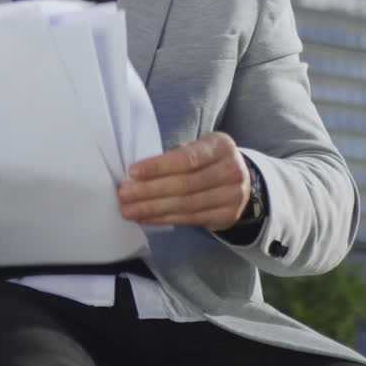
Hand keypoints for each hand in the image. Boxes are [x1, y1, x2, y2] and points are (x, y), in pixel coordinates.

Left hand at [117, 132, 250, 230]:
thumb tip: (136, 174)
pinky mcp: (227, 216)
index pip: (186, 158)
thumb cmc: (206, 160)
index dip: (158, 166)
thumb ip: (173, 156)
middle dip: (149, 190)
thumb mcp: (197, 148)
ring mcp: (233, 196)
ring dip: (153, 208)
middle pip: (185, 184)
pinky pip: (190, 219)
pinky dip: (164, 219)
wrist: (240, 180)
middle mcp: (231, 170)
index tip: (132, 172)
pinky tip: (146, 218)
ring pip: (186, 204)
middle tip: (124, 194)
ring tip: (129, 210)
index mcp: (220, 146)